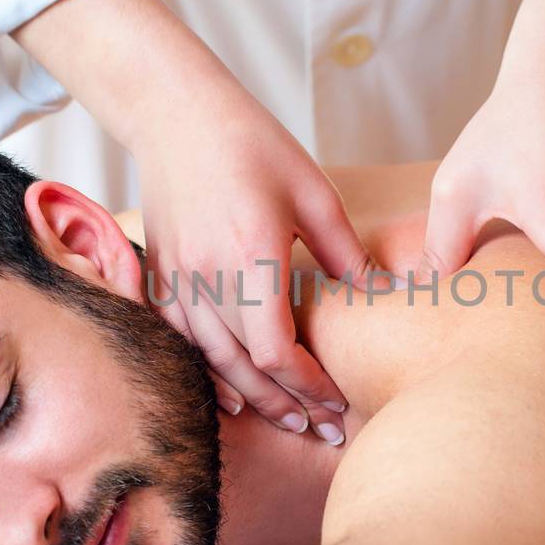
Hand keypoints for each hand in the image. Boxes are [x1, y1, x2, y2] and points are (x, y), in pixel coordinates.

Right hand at [135, 82, 384, 444]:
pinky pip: (180, 340)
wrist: (177, 115)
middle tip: (321, 429)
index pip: (275, 350)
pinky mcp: (161, 274)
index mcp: (251, 257)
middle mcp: (208, 277)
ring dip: (250, 396)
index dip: (308, 385)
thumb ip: (345, 252)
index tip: (337, 401)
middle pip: (244, 367)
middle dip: (286, 403)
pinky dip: (207, 372)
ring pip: (211, 360)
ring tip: (286, 419)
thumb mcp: (314, 191)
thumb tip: (384, 296)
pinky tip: (230, 393)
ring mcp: (178, 278)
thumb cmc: (253, 145)